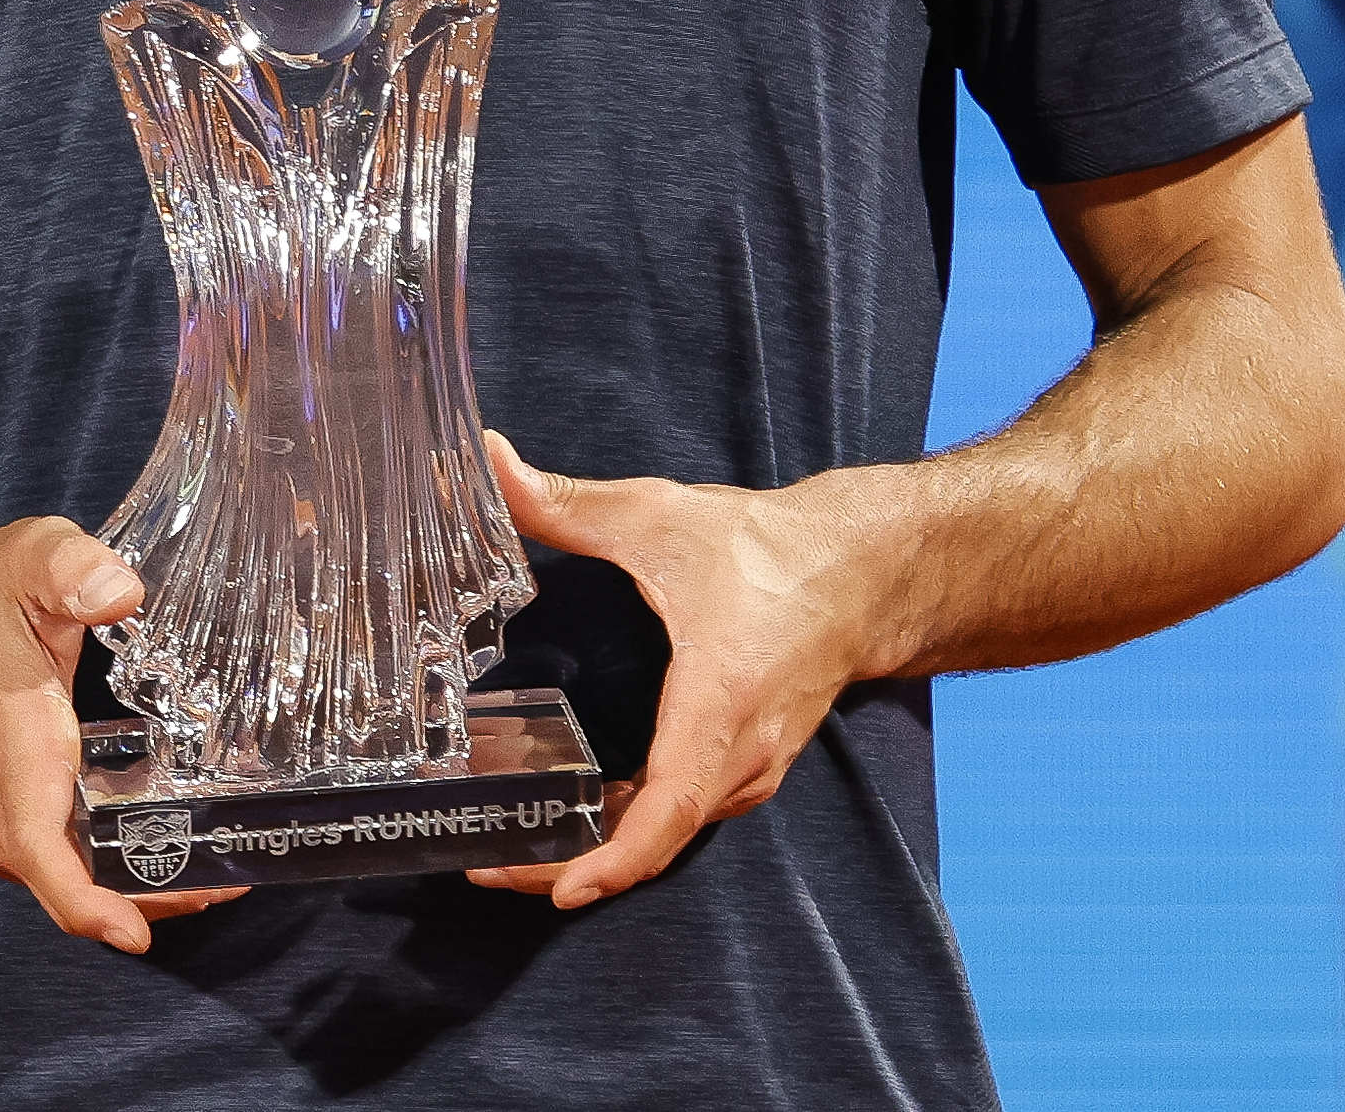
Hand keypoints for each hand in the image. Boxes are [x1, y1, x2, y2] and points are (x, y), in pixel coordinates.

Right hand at [0, 512, 239, 952]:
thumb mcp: (30, 557)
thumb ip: (75, 569)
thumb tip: (121, 593)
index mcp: (8, 741)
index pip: (40, 845)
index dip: (89, 902)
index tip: (137, 931)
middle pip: (66, 884)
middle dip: (146, 897)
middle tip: (226, 880)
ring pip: (58, 884)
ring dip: (128, 891)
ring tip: (206, 873)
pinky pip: (47, 871)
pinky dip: (98, 878)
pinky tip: (149, 856)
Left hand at [463, 430, 882, 907]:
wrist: (862, 570)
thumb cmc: (765, 548)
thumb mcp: (656, 515)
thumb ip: (562, 500)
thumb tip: (482, 457)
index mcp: (720, 702)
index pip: (671, 807)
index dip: (616, 858)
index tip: (563, 887)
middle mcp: (741, 751)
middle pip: (658, 837)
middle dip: (575, 865)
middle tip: (489, 867)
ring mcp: (749, 764)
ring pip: (671, 830)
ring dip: (599, 848)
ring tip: (513, 849)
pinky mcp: (746, 761)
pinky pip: (684, 811)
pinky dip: (631, 826)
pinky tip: (572, 816)